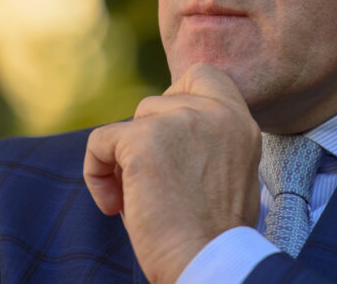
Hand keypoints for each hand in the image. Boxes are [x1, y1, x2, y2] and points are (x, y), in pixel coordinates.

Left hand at [84, 63, 262, 283]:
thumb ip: (209, 139)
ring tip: (138, 200)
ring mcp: (178, 121)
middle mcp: (213, 112)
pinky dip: (97, 173)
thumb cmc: (214, 233)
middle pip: (157, 102)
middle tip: (154, 182)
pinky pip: (100, 142)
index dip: (175, 99)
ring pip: (131, 122)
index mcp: (239, 121)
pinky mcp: (143, 141)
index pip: (202, 75)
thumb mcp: (231, 171)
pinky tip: (114, 205)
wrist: (208, 261)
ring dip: (125, 160)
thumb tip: (168, 131)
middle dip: (146, 139)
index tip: (168, 141)